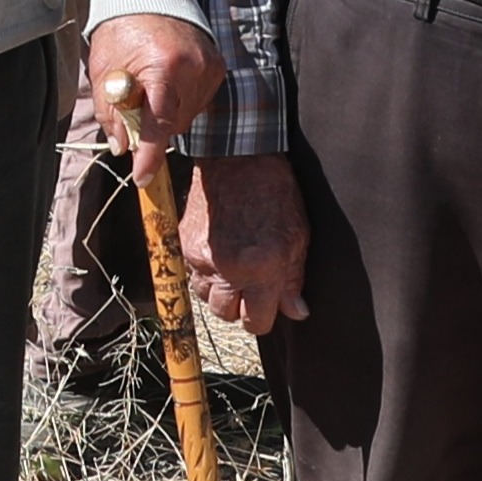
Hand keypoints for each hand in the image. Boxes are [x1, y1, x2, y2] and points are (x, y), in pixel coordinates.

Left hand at [77, 12, 222, 157]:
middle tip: (129, 113)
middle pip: (173, 124)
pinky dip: (177, 103)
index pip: (159, 123)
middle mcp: (195, 67)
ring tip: (147, 89)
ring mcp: (210, 68)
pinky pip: (195, 103)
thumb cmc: (121, 30)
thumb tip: (122, 146)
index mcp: (164, 66)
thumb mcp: (105, 70)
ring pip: (185, 117)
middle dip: (149, 129)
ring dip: (164, 116)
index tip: (142, 177)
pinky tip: (163, 84)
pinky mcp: (217, 68)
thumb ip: (112, 110)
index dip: (149, 155)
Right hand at [183, 156, 310, 330]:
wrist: (238, 158)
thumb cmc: (274, 192)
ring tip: (234, 269)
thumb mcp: (297, 236)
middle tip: (251, 287)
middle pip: (226, 314)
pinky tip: (220, 254)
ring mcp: (202, 258)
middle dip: (240, 307)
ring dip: (220, 290)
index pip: (256, 322)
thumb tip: (296, 312)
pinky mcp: (184, 245)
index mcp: (261, 269)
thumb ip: (293, 279)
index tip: (267, 308)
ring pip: (206, 297)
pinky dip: (205, 271)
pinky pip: (192, 274)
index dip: (263, 318)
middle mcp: (228, 269)